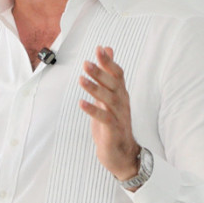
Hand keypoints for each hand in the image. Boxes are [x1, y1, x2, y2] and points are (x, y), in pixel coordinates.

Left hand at [79, 46, 140, 180]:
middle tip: (86, 62)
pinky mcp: (113, 131)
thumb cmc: (113, 123)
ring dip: (95, 89)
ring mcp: (119, 117)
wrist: (121, 153)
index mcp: (121, 94)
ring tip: (81, 79)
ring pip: (109, 100)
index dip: (109, 62)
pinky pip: (104, 118)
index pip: (118, 75)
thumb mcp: (108, 97)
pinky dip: (93, 110)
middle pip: (114, 85)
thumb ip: (107, 75)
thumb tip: (107, 50)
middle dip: (101, 73)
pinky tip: (82, 103)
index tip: (99, 49)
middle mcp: (122, 103)